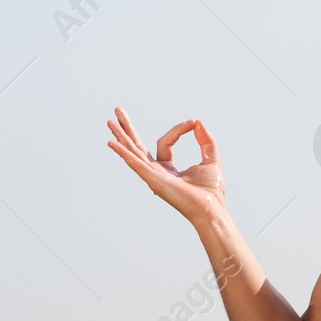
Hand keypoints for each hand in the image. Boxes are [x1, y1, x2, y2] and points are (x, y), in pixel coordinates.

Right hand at [106, 108, 225, 225]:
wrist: (211, 209)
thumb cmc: (211, 192)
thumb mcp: (211, 159)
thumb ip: (205, 141)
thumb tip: (197, 122)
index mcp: (167, 168)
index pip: (165, 142)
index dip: (178, 130)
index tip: (192, 123)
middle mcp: (156, 172)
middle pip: (137, 146)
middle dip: (127, 128)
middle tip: (117, 110)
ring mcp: (153, 176)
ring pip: (133, 152)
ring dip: (121, 136)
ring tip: (109, 121)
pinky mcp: (154, 180)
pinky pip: (136, 164)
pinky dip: (124, 153)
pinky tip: (113, 143)